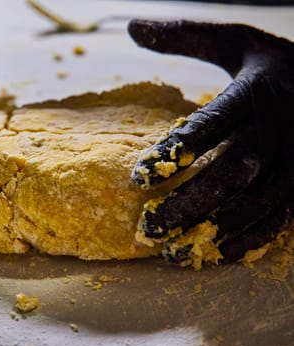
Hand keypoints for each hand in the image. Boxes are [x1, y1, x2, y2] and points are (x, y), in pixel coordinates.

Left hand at [128, 20, 293, 264]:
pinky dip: (244, 241)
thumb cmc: (278, 65)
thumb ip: (186, 35)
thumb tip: (132, 26)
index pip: (211, 125)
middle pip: (232, 173)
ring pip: (254, 204)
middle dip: (189, 202)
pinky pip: (276, 220)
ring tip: (171, 251)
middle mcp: (279, 130)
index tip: (139, 177)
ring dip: (212, 230)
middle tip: (148, 225)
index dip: (176, 152)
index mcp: (256, 93)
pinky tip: (212, 254)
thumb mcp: (237, 41)